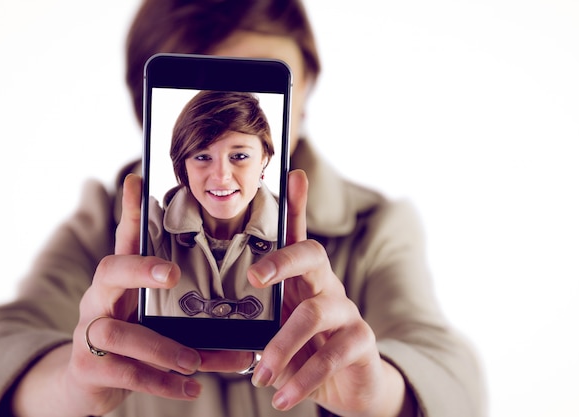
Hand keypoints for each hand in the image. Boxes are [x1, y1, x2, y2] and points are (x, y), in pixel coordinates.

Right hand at [13, 174, 253, 416]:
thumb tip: (242, 308)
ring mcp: (89, 333)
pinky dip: (162, 384)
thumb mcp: (157, 317)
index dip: (131, 211)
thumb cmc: (135, 341)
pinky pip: (125, 374)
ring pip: (118, 332)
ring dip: (161, 346)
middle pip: (108, 271)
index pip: (124, 240)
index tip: (138, 180)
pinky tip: (192, 388)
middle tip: (172, 274)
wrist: (92, 384)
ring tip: (194, 360)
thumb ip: (189, 309)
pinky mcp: (89, 368)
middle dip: (140, 269)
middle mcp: (100, 300)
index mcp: (120, 282)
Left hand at [247, 170, 412, 416]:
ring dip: (283, 346)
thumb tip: (217, 312)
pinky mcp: (361, 342)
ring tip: (261, 376)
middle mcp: (327, 287)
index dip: (298, 205)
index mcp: (303, 281)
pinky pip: (332, 354)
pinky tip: (283, 398)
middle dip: (282, 259)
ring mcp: (347, 312)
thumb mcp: (279, 331)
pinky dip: (303, 378)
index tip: (294, 174)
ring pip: (316, 313)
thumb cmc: (306, 352)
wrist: (347, 388)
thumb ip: (258, 317)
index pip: (299, 237)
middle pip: (313, 255)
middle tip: (254, 278)